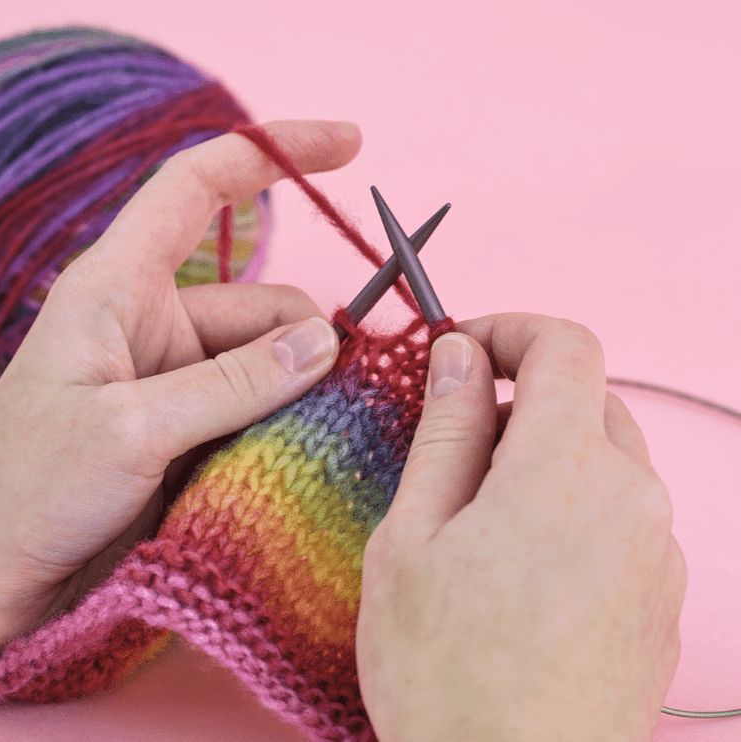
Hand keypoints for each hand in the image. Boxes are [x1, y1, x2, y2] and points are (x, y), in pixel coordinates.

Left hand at [0, 120, 355, 640]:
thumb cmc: (27, 485)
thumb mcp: (134, 429)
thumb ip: (234, 383)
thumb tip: (322, 344)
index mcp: (117, 286)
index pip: (200, 185)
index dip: (275, 150)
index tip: (350, 144)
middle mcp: (149, 322)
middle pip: (260, 300)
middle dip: (308, 338)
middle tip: (343, 395)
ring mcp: (169, 380)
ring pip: (265, 363)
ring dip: (299, 395)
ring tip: (314, 443)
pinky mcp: (180, 430)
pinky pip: (253, 411)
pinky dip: (281, 428)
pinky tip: (296, 461)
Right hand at [355, 314, 686, 741]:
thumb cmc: (445, 673)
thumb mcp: (412, 536)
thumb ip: (446, 431)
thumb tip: (459, 356)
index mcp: (565, 470)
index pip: (566, 345)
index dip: (509, 330)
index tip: (461, 351)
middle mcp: (634, 499)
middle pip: (590, 399)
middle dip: (522, 398)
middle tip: (455, 447)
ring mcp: (660, 554)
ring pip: (609, 460)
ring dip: (547, 458)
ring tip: (480, 525)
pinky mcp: (664, 600)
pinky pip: (624, 519)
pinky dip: (575, 510)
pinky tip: (521, 573)